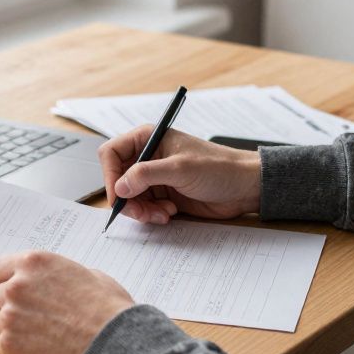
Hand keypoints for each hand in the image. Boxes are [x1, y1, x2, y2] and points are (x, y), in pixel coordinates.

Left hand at [0, 251, 133, 353]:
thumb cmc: (108, 309)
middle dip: (12, 306)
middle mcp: (16, 286)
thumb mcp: (89, 274)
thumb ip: (60, 274)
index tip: (17, 291)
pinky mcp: (10, 345)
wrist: (113, 343)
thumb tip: (55, 281)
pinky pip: (2, 345)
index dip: (8, 281)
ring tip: (42, 336)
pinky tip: (40, 350)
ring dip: (14, 328)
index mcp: (34, 263)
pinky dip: (17, 350)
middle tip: (35, 318)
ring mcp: (10, 315)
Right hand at [98, 126, 261, 224]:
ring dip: (142, 210)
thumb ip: (147, 174)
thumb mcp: (180, 168)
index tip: (118, 196)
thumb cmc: (219, 167)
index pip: (111, 153)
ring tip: (163, 213)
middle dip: (128, 199)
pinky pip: (144, 208)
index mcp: (148, 139)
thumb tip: (120, 186)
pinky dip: (152, 215)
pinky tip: (170, 213)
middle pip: (117, 179)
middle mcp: (148, 157)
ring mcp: (155, 177)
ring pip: (130, 197)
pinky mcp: (163, 194)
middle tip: (142, 213)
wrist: (244, 187)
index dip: (110, 175)